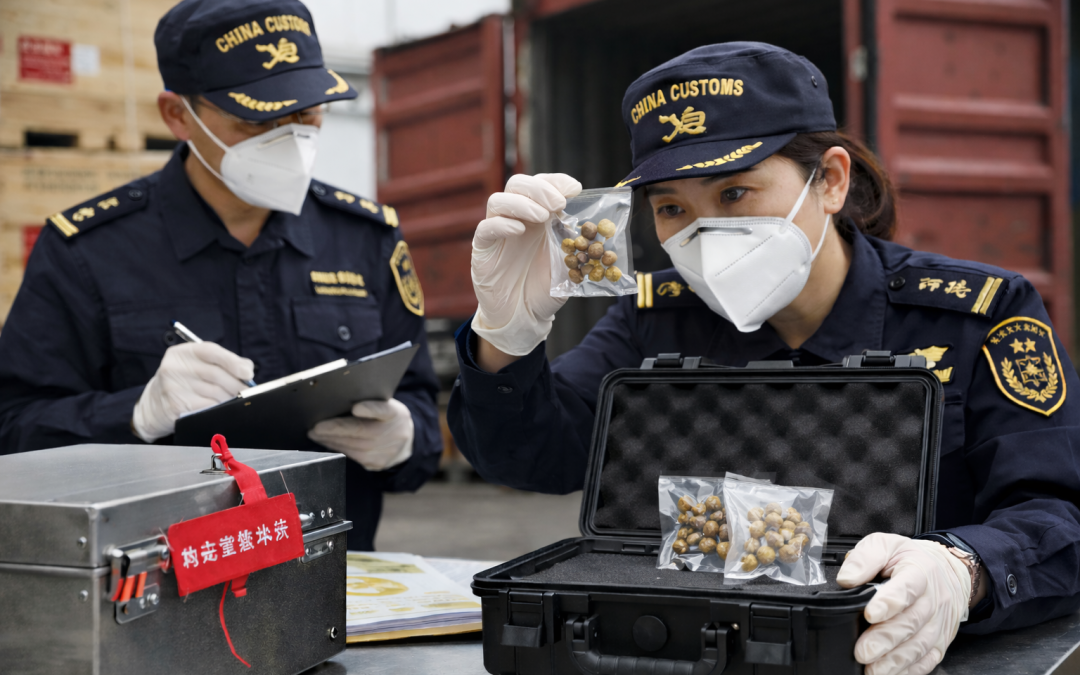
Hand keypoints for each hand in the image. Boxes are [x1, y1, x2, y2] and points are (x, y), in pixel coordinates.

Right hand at [133, 342, 253, 441]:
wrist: (153, 404)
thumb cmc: (184, 381)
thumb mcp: (197, 364)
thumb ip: (222, 362)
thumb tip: (247, 369)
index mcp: (181, 353)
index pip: (210, 351)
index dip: (232, 361)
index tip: (248, 373)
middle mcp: (174, 367)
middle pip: (215, 374)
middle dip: (236, 384)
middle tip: (246, 391)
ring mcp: (172, 387)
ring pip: (214, 393)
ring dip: (230, 398)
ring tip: (234, 399)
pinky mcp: (175, 406)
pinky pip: (207, 408)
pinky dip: (219, 408)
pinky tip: (221, 408)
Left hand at [307, 399, 414, 470]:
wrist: (405, 442)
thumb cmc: (387, 418)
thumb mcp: (385, 405)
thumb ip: (369, 402)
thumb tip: (337, 402)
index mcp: (395, 413)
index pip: (384, 409)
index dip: (370, 409)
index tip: (356, 408)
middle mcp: (394, 433)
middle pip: (362, 431)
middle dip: (336, 429)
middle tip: (316, 427)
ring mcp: (387, 451)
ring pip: (353, 446)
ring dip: (331, 440)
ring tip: (315, 433)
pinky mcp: (377, 463)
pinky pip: (352, 456)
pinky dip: (337, 447)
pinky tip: (327, 441)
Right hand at [471, 173, 581, 356]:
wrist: (523, 317)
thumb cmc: (544, 289)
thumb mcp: (569, 264)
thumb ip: (577, 244)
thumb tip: (598, 227)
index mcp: (537, 217)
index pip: (541, 185)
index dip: (556, 181)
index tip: (575, 188)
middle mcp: (515, 219)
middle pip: (517, 185)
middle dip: (539, 189)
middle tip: (558, 203)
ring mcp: (497, 233)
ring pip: (497, 201)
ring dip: (522, 203)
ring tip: (542, 217)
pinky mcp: (482, 250)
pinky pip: (486, 229)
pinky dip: (502, 224)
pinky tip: (519, 230)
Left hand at [837, 533, 970, 674]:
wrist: (948, 571)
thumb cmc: (910, 560)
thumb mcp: (886, 545)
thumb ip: (865, 558)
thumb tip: (847, 579)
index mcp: (918, 572)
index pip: (907, 588)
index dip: (889, 602)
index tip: (870, 614)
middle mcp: (932, 600)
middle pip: (911, 622)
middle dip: (885, 640)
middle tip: (863, 652)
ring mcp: (938, 624)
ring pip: (919, 645)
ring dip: (896, 661)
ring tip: (873, 670)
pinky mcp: (940, 642)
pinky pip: (928, 659)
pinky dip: (910, 670)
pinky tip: (892, 673)